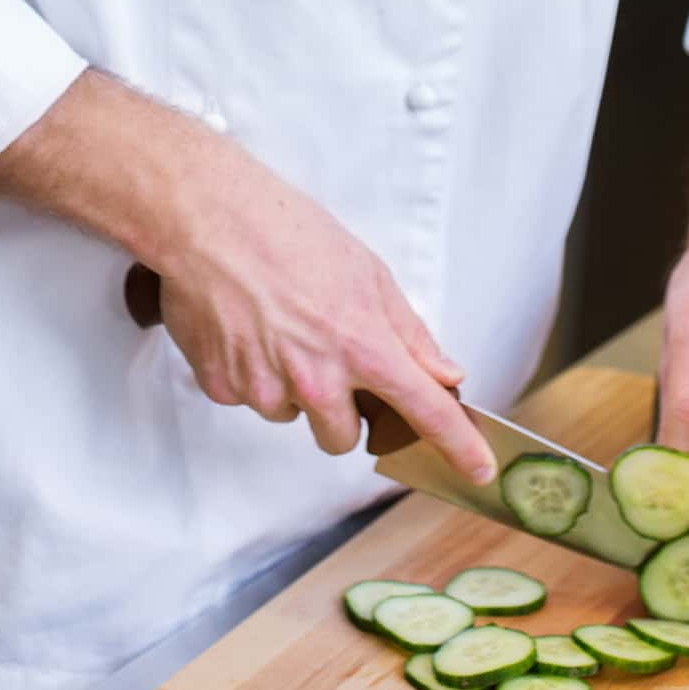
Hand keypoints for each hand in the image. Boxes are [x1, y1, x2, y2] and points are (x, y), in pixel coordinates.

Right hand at [0, 72, 494, 480]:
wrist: (211, 219)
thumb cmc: (290, 234)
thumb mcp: (368, 272)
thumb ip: (409, 332)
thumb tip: (445, 373)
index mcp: (363, 345)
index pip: (425, 410)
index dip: (457, 446)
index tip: (477, 470)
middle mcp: (317, 377)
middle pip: (342, 439)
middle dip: (340, 412)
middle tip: (325, 359)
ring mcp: (266, 387)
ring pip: (291, 416)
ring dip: (291, 389)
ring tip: (277, 328)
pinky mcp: (223, 386)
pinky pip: (248, 398)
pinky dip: (250, 373)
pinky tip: (245, 329)